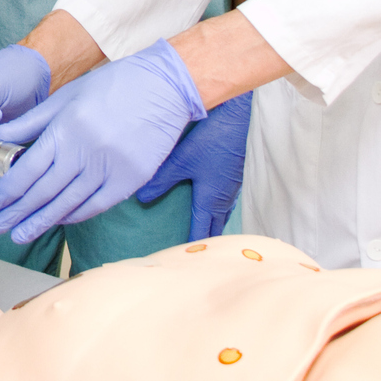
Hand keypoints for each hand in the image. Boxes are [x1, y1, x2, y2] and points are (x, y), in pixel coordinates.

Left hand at [0, 39, 206, 244]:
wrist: (165, 86)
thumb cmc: (113, 85)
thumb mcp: (67, 96)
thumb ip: (31, 121)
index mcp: (66, 129)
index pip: (28, 168)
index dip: (9, 190)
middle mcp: (86, 152)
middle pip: (44, 191)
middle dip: (18, 212)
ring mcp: (110, 168)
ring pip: (69, 204)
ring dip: (43, 222)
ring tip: (21, 236)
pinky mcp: (131, 179)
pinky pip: (97, 205)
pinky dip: (76, 216)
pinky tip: (59, 222)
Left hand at [134, 92, 252, 240]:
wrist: (239, 119)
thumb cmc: (211, 141)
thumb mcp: (181, 161)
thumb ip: (161, 181)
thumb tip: (141, 199)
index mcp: (211, 200)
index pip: (202, 231)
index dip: (193, 246)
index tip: (187, 261)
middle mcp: (224, 198)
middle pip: (216, 227)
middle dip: (206, 241)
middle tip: (196, 252)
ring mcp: (232, 187)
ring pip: (223, 214)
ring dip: (214, 225)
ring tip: (204, 233)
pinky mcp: (235, 175)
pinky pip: (227, 201)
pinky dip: (219, 210)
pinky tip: (213, 203)